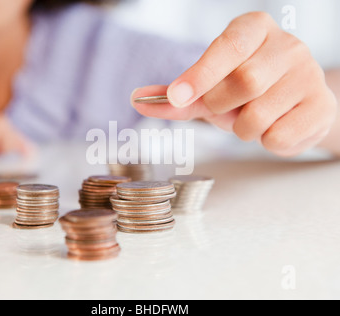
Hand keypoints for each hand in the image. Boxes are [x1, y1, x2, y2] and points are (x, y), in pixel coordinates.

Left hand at [132, 12, 337, 156]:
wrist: (290, 109)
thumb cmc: (244, 96)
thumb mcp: (208, 92)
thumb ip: (176, 97)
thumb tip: (137, 99)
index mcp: (254, 30)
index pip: (227, 47)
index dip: (201, 74)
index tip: (176, 96)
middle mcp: (287, 45)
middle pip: (244, 82)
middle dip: (224, 107)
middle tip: (227, 108)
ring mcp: (310, 74)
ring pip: (259, 115)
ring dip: (243, 128)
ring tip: (252, 117)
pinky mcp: (322, 106)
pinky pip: (278, 136)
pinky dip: (265, 141)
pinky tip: (273, 127)